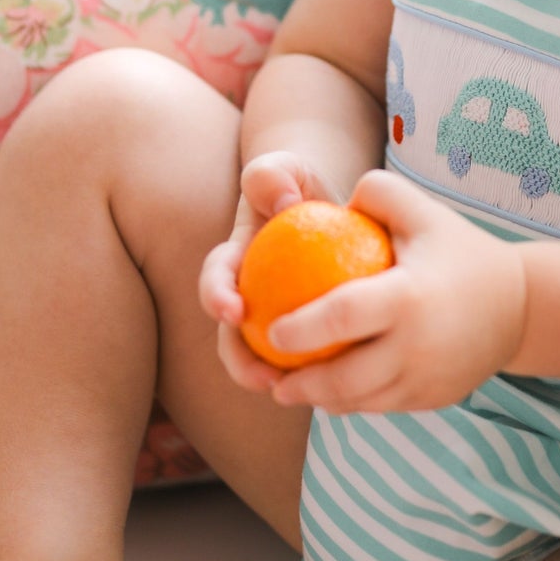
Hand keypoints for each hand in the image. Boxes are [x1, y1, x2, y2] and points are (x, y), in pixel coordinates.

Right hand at [198, 151, 335, 397]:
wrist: (317, 200)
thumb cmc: (296, 183)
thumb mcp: (284, 168)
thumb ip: (272, 174)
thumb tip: (284, 202)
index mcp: (235, 261)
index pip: (216, 280)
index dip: (217, 298)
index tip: (234, 311)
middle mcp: (246, 296)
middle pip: (232, 338)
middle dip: (240, 364)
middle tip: (266, 378)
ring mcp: (271, 317)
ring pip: (266, 357)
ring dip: (277, 380)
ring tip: (300, 392)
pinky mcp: (303, 332)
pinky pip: (307, 357)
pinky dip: (319, 371)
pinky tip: (343, 380)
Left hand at [259, 169, 527, 414]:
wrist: (520, 305)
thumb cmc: (458, 250)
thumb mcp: (422, 210)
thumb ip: (374, 194)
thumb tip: (321, 204)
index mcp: (408, 297)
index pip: (342, 317)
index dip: (300, 329)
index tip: (272, 329)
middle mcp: (417, 346)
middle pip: (344, 379)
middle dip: (299, 386)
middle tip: (271, 378)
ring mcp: (426, 379)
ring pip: (359, 402)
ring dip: (321, 400)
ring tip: (291, 389)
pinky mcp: (433, 398)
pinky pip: (381, 407)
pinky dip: (352, 403)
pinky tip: (332, 392)